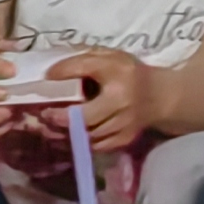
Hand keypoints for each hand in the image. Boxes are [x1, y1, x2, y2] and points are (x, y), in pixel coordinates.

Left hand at [51, 46, 159, 168]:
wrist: (159, 96)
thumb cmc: (129, 74)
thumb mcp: (111, 57)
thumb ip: (85, 58)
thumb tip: (53, 70)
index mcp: (118, 71)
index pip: (85, 68)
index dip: (63, 72)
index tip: (47, 76)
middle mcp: (122, 100)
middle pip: (85, 116)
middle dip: (60, 118)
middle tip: (44, 115)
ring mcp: (124, 123)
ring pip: (88, 134)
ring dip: (65, 133)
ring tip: (49, 128)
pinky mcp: (125, 139)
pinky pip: (96, 146)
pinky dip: (79, 143)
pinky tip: (66, 137)